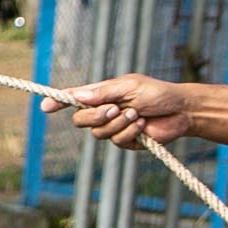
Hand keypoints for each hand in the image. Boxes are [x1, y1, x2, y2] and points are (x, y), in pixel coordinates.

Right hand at [42, 73, 192, 148]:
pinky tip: (143, 125)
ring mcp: (114, 128)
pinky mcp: (126, 141)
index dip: (58, 102)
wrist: (182, 111)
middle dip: (95, 116)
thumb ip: (104, 92)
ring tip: (137, 114)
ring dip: (119, 124)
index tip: (45, 106)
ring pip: (98, 133)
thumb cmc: (158, 93)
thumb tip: (78, 97)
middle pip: (80, 120)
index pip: (74, 99)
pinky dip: (130, 132)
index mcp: (102, 95)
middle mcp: (104, 111)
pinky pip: (116, 141)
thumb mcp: (130, 87)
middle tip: (115, 109)